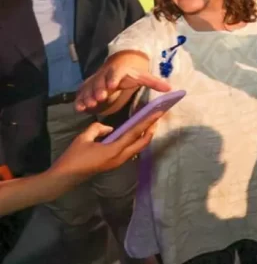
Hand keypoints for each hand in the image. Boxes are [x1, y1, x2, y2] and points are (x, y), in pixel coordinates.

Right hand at [49, 111, 163, 182]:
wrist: (64, 178)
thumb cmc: (73, 157)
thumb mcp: (83, 138)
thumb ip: (98, 128)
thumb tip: (110, 129)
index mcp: (114, 150)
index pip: (135, 133)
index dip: (148, 122)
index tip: (158, 113)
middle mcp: (120, 157)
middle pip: (142, 143)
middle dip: (151, 129)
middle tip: (157, 116)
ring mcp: (118, 162)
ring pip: (137, 148)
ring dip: (144, 136)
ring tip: (149, 123)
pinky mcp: (114, 164)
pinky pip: (130, 150)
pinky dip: (136, 141)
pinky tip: (135, 133)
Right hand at [75, 60, 171, 112]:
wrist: (116, 65)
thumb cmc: (131, 74)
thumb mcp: (142, 77)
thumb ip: (154, 82)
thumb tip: (170, 89)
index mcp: (119, 71)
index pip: (116, 74)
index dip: (113, 79)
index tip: (112, 86)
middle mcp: (105, 75)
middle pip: (100, 82)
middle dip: (99, 90)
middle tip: (99, 99)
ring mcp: (95, 81)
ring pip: (90, 88)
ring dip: (88, 96)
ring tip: (89, 105)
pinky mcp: (87, 88)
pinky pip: (82, 94)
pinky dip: (80, 100)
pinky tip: (79, 109)